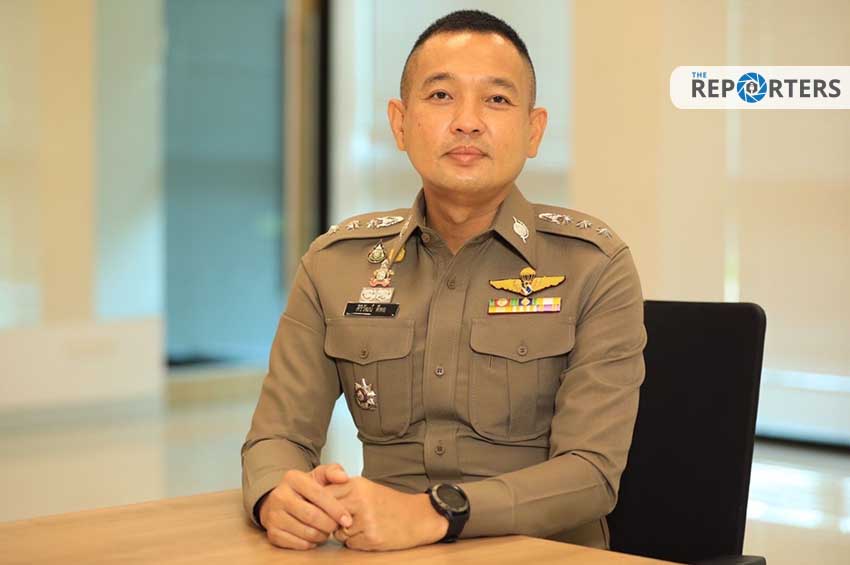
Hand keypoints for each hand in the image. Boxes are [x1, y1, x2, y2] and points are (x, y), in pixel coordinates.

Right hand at [259, 463, 352, 549]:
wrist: (280, 501)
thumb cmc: (305, 489)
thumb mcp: (318, 476)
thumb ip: (333, 472)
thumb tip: (343, 477)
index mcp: (293, 478)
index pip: (318, 494)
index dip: (336, 509)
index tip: (347, 519)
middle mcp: (279, 496)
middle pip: (312, 516)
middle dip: (330, 524)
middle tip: (337, 526)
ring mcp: (273, 516)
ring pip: (306, 532)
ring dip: (322, 535)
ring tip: (327, 530)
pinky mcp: (272, 533)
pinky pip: (298, 544)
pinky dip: (311, 543)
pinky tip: (315, 536)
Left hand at [328, 477, 447, 550]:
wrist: (418, 517)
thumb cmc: (389, 503)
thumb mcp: (366, 488)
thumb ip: (343, 491)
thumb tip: (315, 500)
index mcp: (357, 485)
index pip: (324, 495)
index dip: (321, 506)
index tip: (322, 510)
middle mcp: (360, 500)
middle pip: (328, 515)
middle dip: (331, 521)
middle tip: (341, 522)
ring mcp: (366, 519)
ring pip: (338, 532)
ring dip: (345, 533)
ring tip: (362, 527)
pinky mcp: (372, 537)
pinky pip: (350, 544)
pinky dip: (356, 542)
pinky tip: (369, 534)